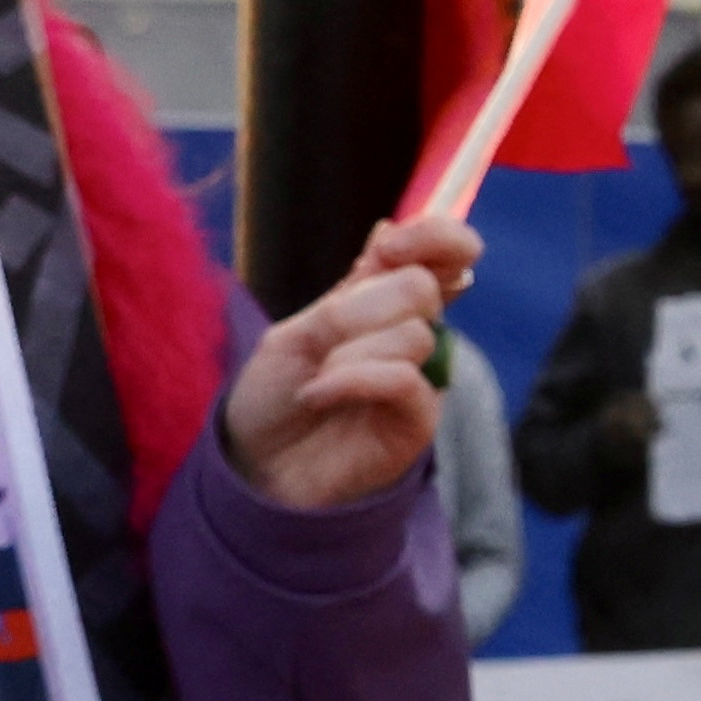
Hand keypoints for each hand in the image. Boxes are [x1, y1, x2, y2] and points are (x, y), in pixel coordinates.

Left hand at [226, 215, 482, 511]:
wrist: (256, 469)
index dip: (435, 236)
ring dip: (347, 354)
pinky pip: (403, 379)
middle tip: (324, 339)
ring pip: (411, 335)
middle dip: (364, 307)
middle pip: (423, 287)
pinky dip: (352, 379)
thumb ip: (351, 294)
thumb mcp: (299, 331)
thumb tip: (389, 231)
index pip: (444, 252)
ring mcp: (421, 379)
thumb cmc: (274, 399)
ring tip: (315, 382)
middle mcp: (415, 335)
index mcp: (389, 302)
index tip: (389, 244)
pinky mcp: (419, 423)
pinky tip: (318, 395)